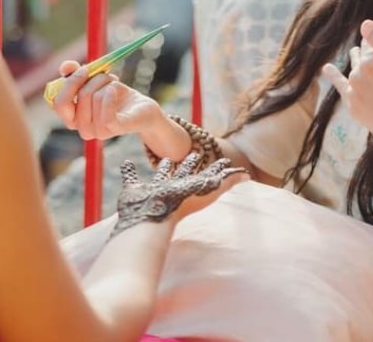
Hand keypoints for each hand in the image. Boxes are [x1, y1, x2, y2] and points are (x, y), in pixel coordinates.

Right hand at [51, 60, 161, 141]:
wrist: (141, 107)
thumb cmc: (114, 95)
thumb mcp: (93, 80)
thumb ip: (75, 73)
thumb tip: (66, 67)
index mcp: (73, 118)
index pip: (58, 103)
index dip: (67, 83)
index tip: (80, 68)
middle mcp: (83, 128)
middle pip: (75, 98)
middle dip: (87, 79)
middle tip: (100, 72)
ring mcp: (98, 131)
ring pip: (93, 97)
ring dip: (105, 83)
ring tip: (113, 84)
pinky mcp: (114, 129)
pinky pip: (106, 113)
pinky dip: (110, 95)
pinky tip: (115, 89)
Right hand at [109, 153, 246, 238]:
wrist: (152, 218)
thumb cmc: (178, 204)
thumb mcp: (207, 190)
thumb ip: (225, 182)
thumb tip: (247, 175)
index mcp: (187, 187)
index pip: (203, 176)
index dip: (210, 168)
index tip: (218, 160)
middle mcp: (171, 188)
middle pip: (184, 174)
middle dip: (188, 165)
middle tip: (193, 155)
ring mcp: (151, 191)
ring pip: (159, 176)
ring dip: (163, 168)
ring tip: (165, 160)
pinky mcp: (132, 191)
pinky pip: (130, 178)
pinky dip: (127, 171)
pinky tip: (125, 163)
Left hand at [320, 19, 372, 163]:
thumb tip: (365, 23)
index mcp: (370, 62)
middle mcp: (356, 75)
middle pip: (363, 55)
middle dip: (371, 48)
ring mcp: (352, 91)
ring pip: (354, 68)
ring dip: (359, 60)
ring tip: (359, 53)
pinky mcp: (352, 106)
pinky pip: (340, 85)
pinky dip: (333, 75)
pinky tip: (327, 68)